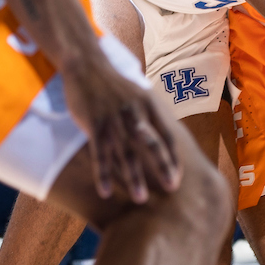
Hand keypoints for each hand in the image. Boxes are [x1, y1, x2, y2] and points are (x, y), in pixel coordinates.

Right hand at [60, 54, 180, 202]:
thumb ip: (151, 116)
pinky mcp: (94, 123)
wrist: (86, 66)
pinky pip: (99, 153)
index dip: (173, 158)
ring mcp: (114, 118)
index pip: (168, 135)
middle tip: (171, 189)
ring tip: (140, 199)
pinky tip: (106, 191)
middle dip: (162, 167)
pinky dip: (103, 173)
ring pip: (126, 152)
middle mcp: (134, 112)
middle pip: (151, 144)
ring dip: (134, 177)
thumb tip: (165, 139)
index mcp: (149, 106)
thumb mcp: (140, 95)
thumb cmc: (115, 86)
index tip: (177, 178)